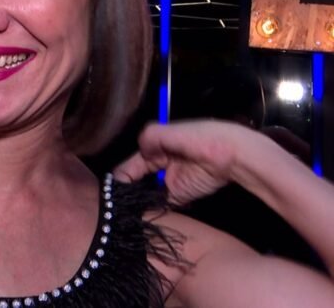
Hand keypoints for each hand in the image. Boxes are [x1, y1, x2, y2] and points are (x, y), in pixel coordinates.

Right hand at [114, 120, 259, 204]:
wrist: (234, 155)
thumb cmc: (202, 139)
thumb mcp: (171, 131)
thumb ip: (150, 138)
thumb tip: (140, 152)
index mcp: (157, 145)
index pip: (132, 161)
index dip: (122, 174)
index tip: (109, 190)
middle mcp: (161, 163)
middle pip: (137, 178)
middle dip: (127, 189)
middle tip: (115, 204)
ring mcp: (171, 180)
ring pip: (148, 192)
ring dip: (138, 200)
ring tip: (124, 210)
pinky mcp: (182, 194)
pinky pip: (163, 203)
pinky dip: (153, 208)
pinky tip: (142, 213)